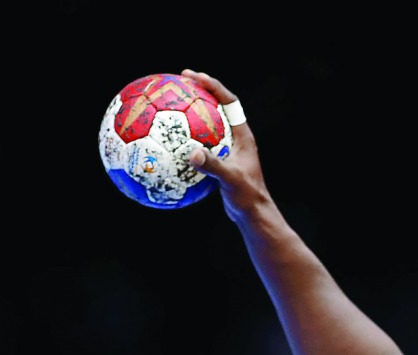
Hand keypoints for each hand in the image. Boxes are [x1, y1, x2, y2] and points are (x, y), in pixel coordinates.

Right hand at [180, 69, 269, 221]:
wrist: (252, 215)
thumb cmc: (247, 197)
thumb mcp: (230, 180)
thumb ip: (213, 166)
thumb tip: (192, 154)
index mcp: (242, 136)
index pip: (229, 102)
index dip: (213, 86)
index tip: (193, 77)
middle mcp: (236, 139)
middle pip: (216, 107)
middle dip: (198, 92)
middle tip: (177, 82)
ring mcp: (227, 150)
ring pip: (205, 125)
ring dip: (189, 114)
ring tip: (168, 104)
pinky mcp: (218, 161)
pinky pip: (198, 143)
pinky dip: (183, 139)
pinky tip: (165, 141)